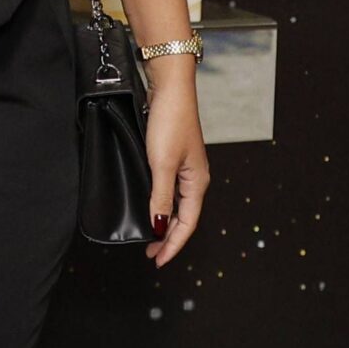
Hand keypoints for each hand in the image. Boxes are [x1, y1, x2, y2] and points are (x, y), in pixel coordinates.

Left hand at [141, 65, 208, 267]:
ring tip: (151, 237)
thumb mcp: (161, 163)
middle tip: (151, 254)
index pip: (187, 224)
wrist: (170, 87)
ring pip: (177, 204)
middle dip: (169, 238)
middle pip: (184, 217)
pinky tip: (151, 206)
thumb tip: (160, 227)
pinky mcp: (173, 156)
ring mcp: (185, 166)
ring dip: (165, 222)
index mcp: (197, 182)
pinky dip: (162, 204)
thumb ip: (161, 197)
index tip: (158, 260)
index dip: (173, 244)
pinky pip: (170, 189)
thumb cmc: (169, 121)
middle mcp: (195, 177)